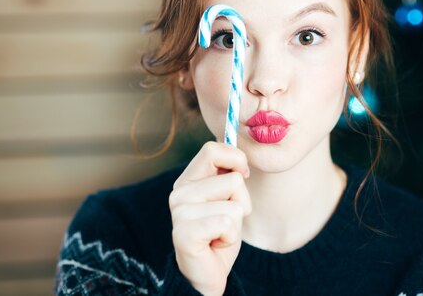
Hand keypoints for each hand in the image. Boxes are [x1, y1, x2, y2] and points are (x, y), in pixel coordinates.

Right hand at [169, 141, 251, 295]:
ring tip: (220, 233)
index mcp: (188, 180)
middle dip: (242, 200)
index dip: (236, 160)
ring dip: (236, 222)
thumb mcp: (228, 197)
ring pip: (235, 204)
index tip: (241, 176)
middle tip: (226, 219)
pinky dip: (230, 236)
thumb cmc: (221, 232)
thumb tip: (242, 154)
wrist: (209, 272)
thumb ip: (229, 172)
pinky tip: (216, 243)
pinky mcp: (184, 234)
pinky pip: (227, 222)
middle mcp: (179, 193)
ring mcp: (179, 213)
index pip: (213, 149)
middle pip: (233, 179)